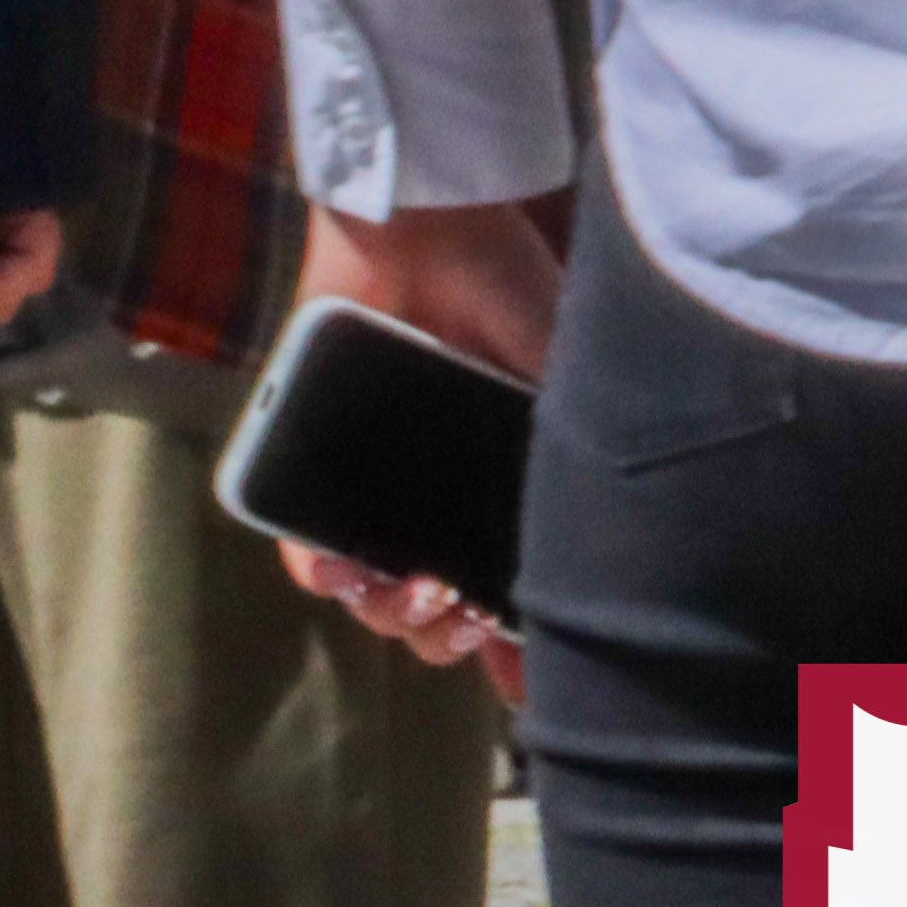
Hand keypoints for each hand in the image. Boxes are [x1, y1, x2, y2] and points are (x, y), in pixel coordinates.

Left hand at [267, 194, 566, 700]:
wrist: (433, 229)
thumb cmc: (512, 298)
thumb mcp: (563, 395)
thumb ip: (577, 475)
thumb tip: (604, 568)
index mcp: (496, 498)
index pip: (499, 602)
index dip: (507, 651)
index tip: (515, 676)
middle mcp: (434, 503)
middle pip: (432, 612)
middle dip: (445, 635)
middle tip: (459, 614)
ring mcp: (370, 486)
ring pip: (370, 591)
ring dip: (391, 616)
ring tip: (414, 598)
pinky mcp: (308, 456)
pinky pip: (301, 537)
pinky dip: (318, 570)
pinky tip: (340, 572)